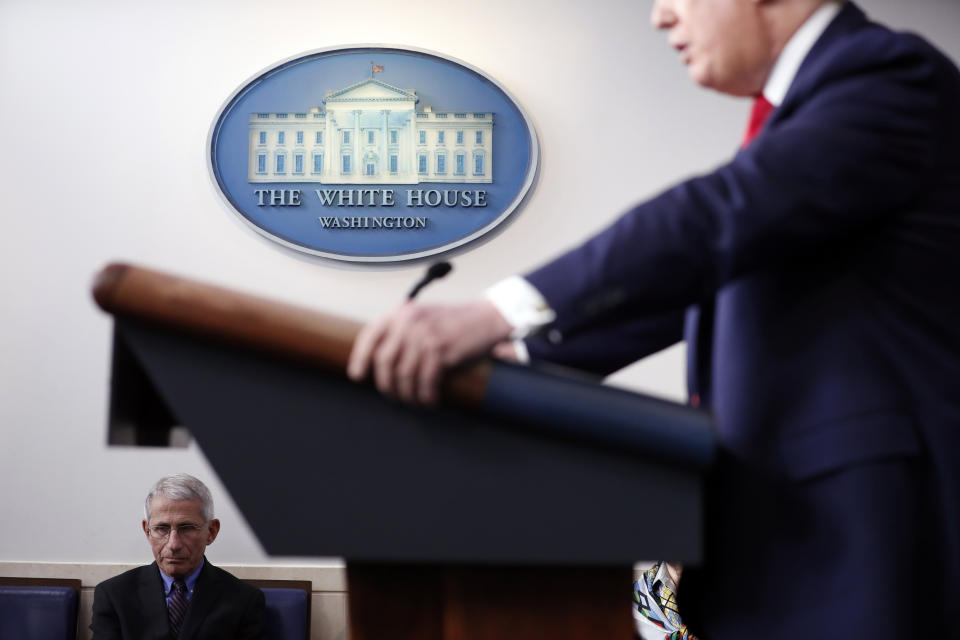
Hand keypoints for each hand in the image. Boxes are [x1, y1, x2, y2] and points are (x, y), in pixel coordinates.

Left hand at [347, 299, 512, 403]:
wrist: (487, 317)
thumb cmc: (455, 321)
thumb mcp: (423, 315)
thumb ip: (402, 330)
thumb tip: (380, 360)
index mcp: (401, 312)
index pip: (370, 335)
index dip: (360, 357)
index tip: (357, 375)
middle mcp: (409, 321)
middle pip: (384, 360)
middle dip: (386, 383)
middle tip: (392, 395)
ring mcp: (424, 335)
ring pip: (404, 374)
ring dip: (407, 393)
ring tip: (413, 400)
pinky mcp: (441, 350)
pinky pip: (425, 380)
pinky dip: (426, 395)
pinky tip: (429, 400)